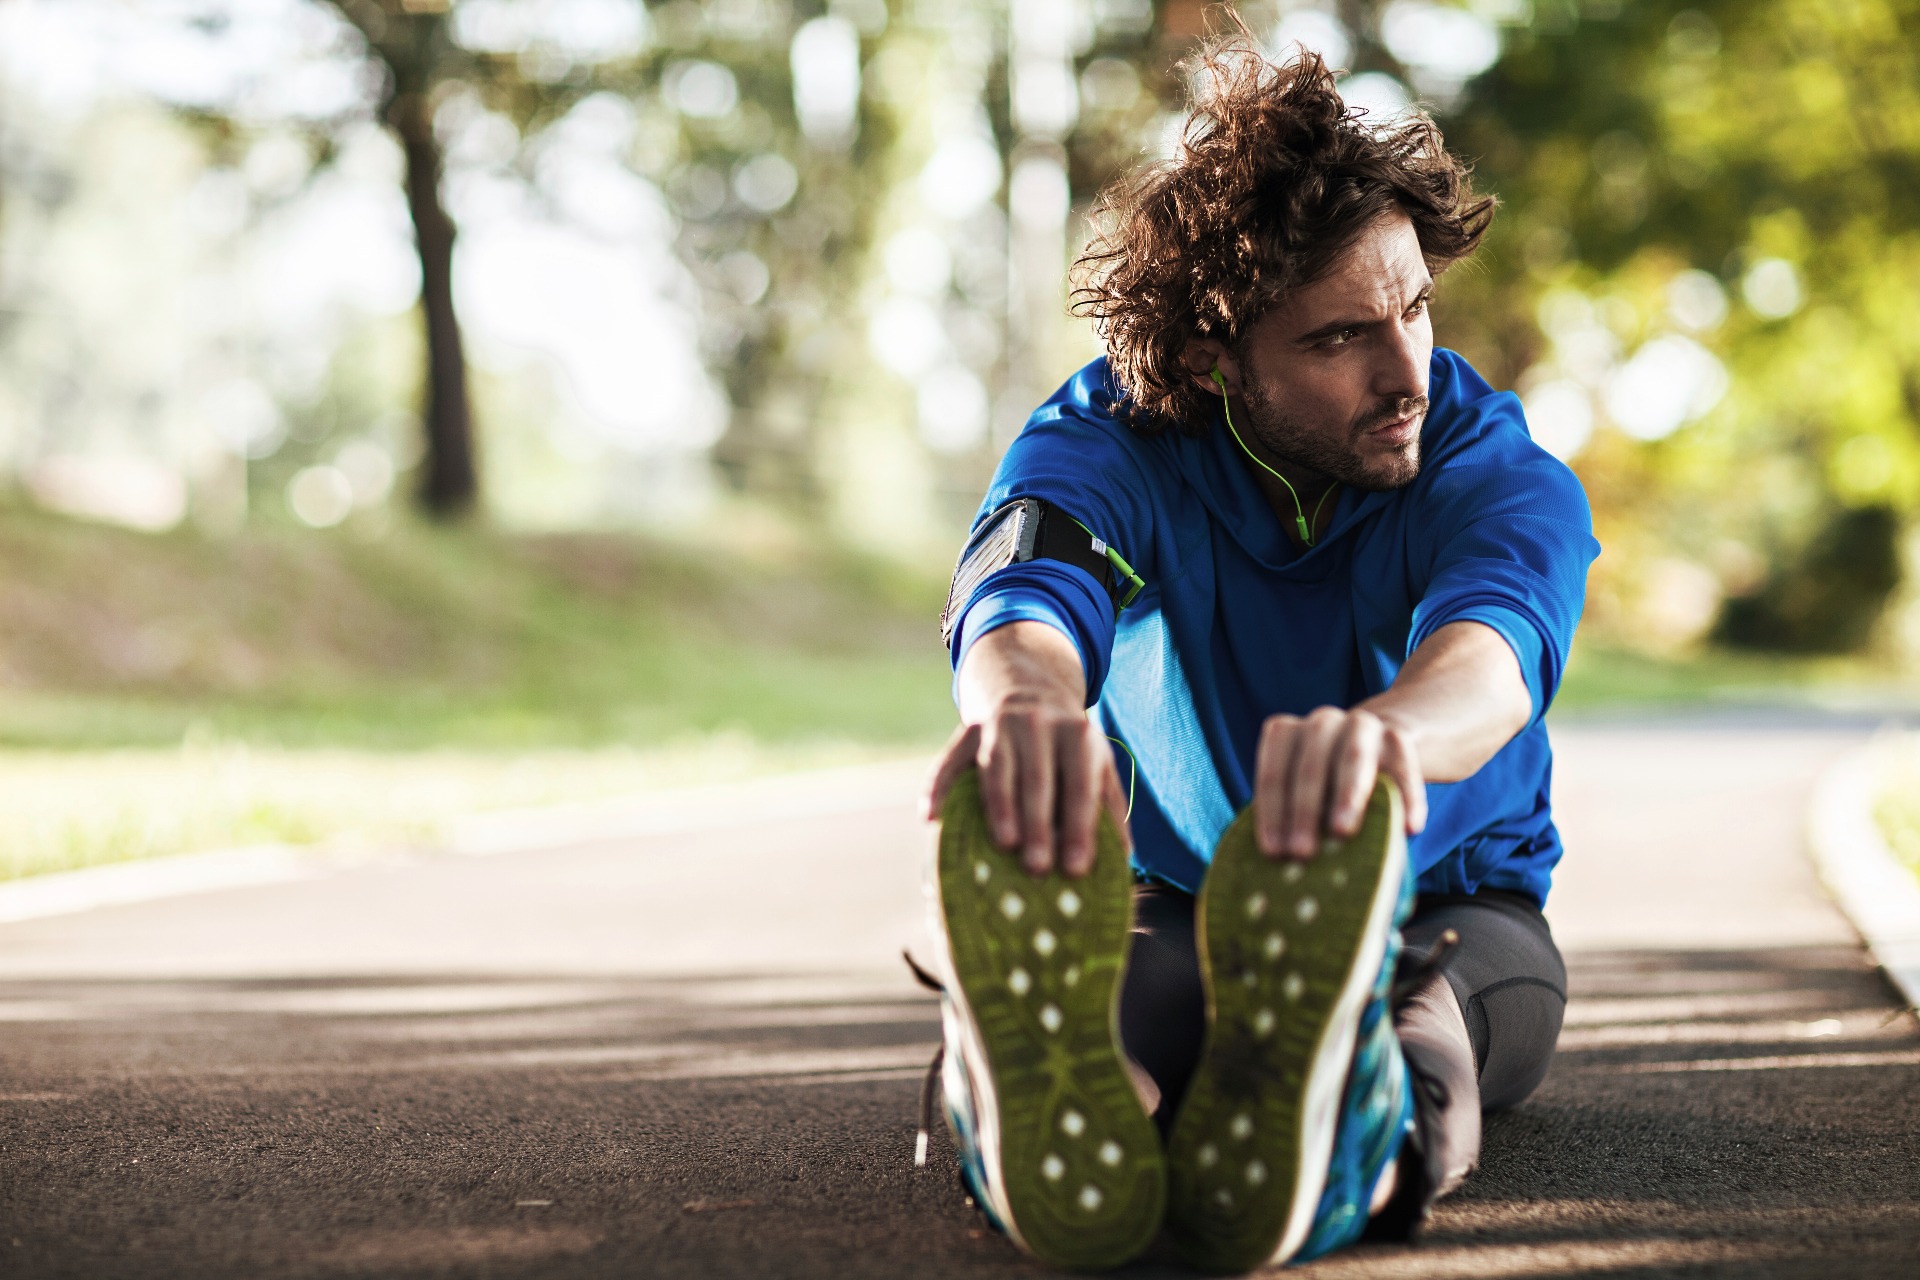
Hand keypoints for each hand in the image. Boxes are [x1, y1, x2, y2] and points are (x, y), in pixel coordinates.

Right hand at [924, 698, 1131, 878]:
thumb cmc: (1068, 742)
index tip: (1076, 868)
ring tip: (1004, 844)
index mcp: (1078, 735)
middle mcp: (1039, 724)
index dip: (1079, 827)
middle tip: (1038, 868)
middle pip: (1037, 780)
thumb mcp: (1096, 760)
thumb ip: (1109, 805)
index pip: (1080, 786)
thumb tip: (1124, 860)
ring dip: (1000, 808)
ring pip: (996, 770)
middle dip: (1039, 825)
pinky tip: (930, 819)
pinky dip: (937, 789)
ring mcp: (999, 725)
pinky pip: (949, 761)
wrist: (1027, 684)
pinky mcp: (968, 730)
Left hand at [1254, 706, 1427, 857]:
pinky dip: (1407, 796)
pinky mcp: (1397, 736)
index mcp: (1286, 734)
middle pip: (1310, 766)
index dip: (1271, 812)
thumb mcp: (1305, 791)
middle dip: (1304, 809)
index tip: (1273, 851)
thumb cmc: (1326, 785)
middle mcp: (1320, 723)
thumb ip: (1295, 816)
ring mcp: (1361, 725)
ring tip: (1342, 832)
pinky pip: (1402, 765)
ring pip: (1353, 758)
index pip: (1273, 772)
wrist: (1374, 749)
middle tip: (1302, 851)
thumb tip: (1289, 864)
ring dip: (1346, 795)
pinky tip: (1410, 828)